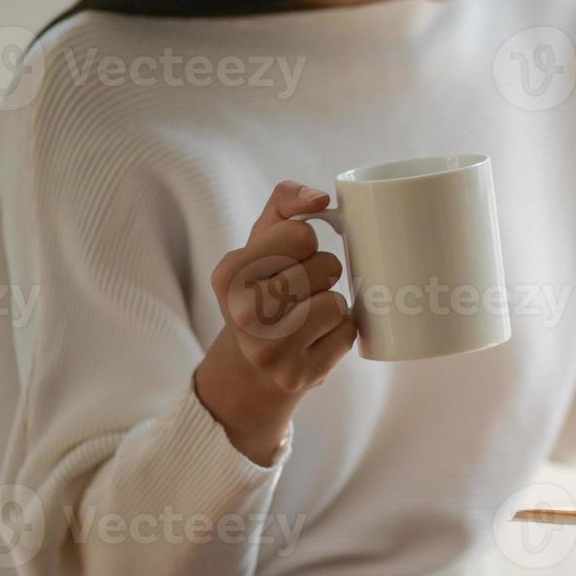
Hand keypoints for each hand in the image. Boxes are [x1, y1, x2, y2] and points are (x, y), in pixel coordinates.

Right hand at [195, 181, 356, 463]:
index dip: (305, 244)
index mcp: (228, 274)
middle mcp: (242, 314)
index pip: (302, 235)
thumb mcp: (263, 242)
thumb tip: (320, 198)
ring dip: (333, 305)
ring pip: (337, 302)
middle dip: (323, 273)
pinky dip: (340, 333)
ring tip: (306, 316)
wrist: (253, 367)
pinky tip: (314, 340)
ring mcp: (269, 351)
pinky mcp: (298, 376)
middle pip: (326, 267)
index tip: (286, 261)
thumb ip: (286, 203)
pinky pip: (347, 334)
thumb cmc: (266, 288)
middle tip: (300, 291)